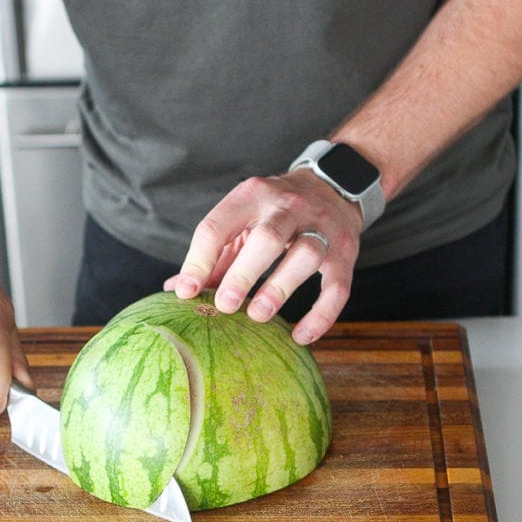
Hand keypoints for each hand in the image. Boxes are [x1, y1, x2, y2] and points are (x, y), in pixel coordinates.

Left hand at [165, 168, 361, 344]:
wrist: (333, 185)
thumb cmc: (274, 212)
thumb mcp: (242, 220)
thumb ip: (214, 253)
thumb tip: (176, 289)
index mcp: (252, 196)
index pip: (218, 225)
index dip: (199, 260)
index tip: (186, 292)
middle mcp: (288, 206)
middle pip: (267, 238)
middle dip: (243, 274)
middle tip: (225, 306)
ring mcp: (321, 227)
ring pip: (305, 255)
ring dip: (280, 288)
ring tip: (259, 316)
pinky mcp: (345, 251)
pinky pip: (337, 286)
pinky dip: (321, 314)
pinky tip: (301, 336)